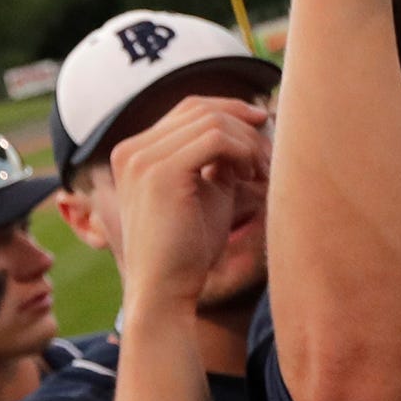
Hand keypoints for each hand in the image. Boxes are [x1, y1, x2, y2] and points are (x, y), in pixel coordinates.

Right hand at [108, 96, 273, 321]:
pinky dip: (243, 152)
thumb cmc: (189, 248)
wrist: (165, 292)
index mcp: (134, 152)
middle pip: (202, 108)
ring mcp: (142, 159)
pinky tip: (252, 178)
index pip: (190, 108)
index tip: (263, 128)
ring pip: (213, 121)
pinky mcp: (161, 173)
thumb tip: (251, 123)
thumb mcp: (205, 191)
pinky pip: (216, 139)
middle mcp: (131, 150)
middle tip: (268, 157)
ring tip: (261, 173)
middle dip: (244, 126)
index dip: (232, 111)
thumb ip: (218, 158)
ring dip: (248, 143)